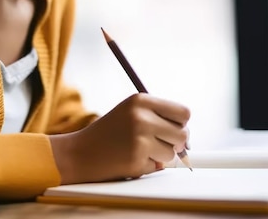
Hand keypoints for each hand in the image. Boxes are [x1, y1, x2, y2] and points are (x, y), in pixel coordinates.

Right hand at [49, 93, 189, 183]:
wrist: (80, 152)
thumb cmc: (109, 133)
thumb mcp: (132, 113)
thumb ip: (158, 118)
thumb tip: (188, 139)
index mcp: (141, 100)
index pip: (183, 112)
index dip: (181, 124)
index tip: (172, 130)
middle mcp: (141, 116)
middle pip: (183, 134)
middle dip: (175, 143)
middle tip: (157, 144)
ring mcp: (139, 138)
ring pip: (172, 153)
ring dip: (160, 156)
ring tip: (139, 150)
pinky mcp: (136, 158)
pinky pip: (158, 166)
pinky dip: (148, 166)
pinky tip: (130, 159)